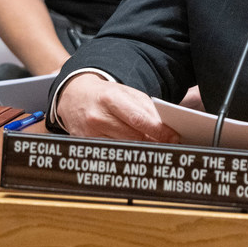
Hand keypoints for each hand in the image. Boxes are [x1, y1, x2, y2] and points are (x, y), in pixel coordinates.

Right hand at [56, 73, 178, 143]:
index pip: (139, 119)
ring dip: (142, 149)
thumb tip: (165, 127)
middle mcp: (97, 117)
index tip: (173, 136)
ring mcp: (89, 134)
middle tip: (169, 144)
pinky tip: (135, 151)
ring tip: (154, 147)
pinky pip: (112, 154)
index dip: (159, 130)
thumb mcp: (126, 93)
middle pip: (133, 137)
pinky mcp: (85, 146)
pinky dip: (126, 153)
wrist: (74, 97)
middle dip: (154, 141)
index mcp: (110, 99)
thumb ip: (146, 108)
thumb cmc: (105, 95)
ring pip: (124, 148)